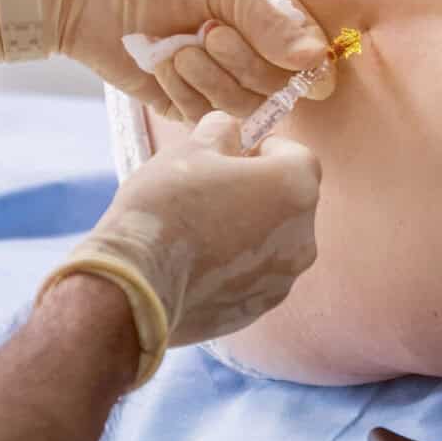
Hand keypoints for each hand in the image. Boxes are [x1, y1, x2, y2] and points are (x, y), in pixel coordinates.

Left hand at [52, 0, 335, 120]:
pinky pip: (205, 116)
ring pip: (244, 106)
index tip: (293, 62)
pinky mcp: (187, 101)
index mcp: (267, 10)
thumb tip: (317, 60)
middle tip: (208, 33)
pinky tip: (161, 65)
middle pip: (279, 85)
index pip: (311, 51)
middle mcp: (251, 47)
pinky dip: (183, 92)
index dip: (306, 64)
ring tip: (178, 49)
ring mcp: (220, 77)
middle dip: (243, 63)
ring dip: (210, 79)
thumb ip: (268, 23)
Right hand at [70, 113, 321, 345]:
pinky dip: (234, 267)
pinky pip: (252, 276)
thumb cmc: (167, 204)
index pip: (296, 155)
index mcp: (295, 187)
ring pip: (272, 242)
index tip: (236, 152)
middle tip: (213, 189)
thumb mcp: (192, 147)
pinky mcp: (257, 309)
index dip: (265, 148)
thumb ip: (222, 131)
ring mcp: (283, 279)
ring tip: (199, 229)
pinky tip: (196, 263)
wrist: (138, 281)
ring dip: (248, 230)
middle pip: (288, 201)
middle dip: (258, 191)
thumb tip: (230, 133)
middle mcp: (303, 236)